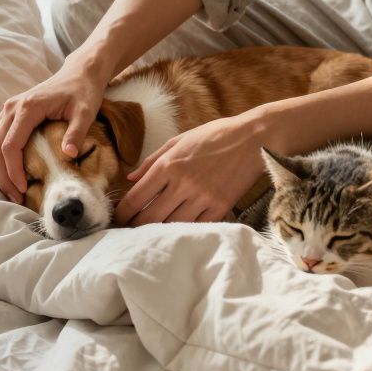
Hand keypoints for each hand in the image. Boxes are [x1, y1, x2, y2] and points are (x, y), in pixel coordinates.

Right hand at [0, 52, 111, 203]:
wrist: (79, 73)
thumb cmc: (83, 92)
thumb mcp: (86, 111)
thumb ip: (77, 132)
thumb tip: (69, 155)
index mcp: (28, 107)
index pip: (10, 146)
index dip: (14, 171)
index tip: (24, 190)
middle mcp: (11, 108)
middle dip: (2, 177)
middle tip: (17, 198)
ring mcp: (7, 111)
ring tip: (11, 191)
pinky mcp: (8, 115)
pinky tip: (8, 176)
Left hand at [113, 112, 269, 225]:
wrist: (254, 139)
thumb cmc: (215, 136)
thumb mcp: (180, 140)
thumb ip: (153, 159)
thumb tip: (131, 177)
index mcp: (169, 165)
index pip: (136, 197)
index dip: (122, 213)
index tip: (118, 219)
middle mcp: (183, 183)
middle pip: (149, 217)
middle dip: (135, 227)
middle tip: (128, 232)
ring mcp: (202, 198)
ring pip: (171, 226)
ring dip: (157, 232)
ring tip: (149, 234)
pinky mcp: (220, 207)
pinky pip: (195, 227)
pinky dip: (184, 230)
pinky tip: (176, 231)